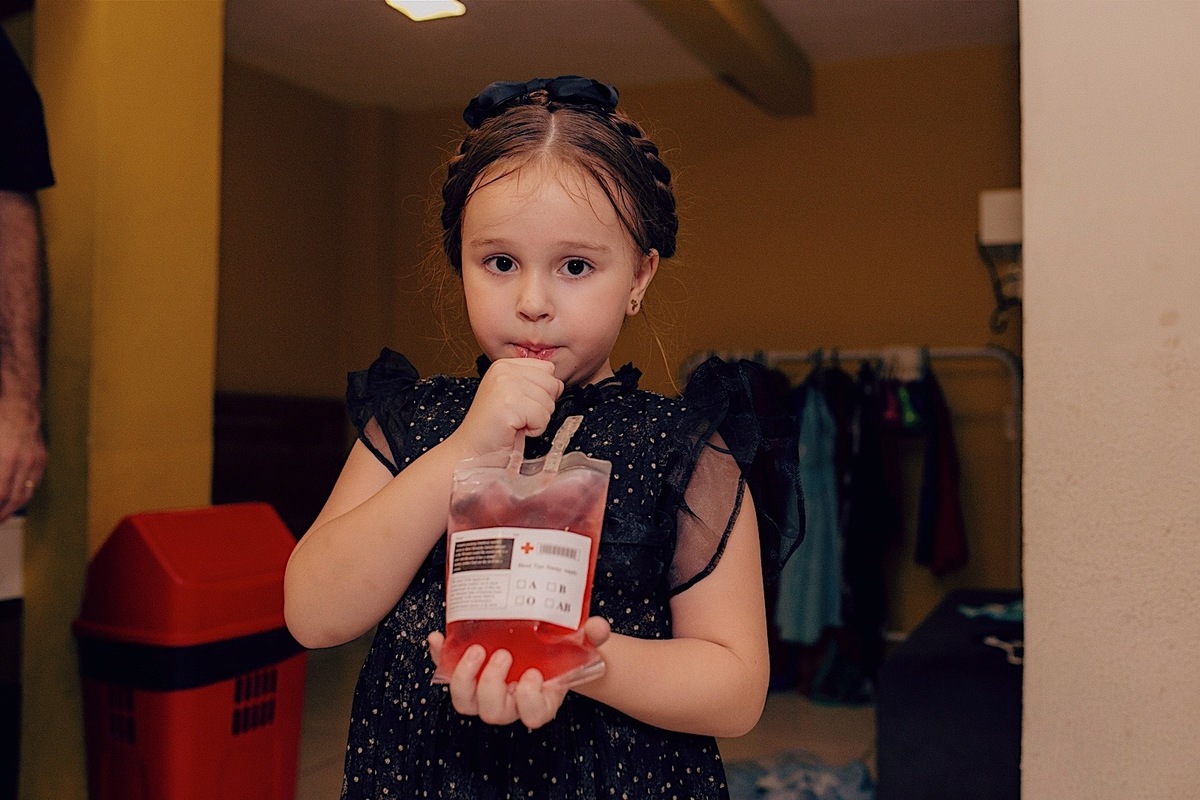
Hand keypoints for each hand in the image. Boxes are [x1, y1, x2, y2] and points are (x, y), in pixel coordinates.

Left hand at [0, 399, 45, 521]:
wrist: (19, 405)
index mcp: (6, 458)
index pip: (0, 494)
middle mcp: (23, 462)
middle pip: (13, 499)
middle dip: (2, 514)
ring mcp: (36, 461)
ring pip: (26, 494)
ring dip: (13, 508)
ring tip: (3, 516)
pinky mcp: (42, 459)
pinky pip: (34, 483)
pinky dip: (24, 495)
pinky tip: (14, 500)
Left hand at [427, 617, 610, 729]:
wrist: (545, 643)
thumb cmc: (563, 649)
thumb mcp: (581, 640)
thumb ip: (592, 636)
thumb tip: (598, 627)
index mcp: (541, 700)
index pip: (534, 715)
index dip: (529, 701)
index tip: (533, 675)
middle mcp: (511, 703)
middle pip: (495, 712)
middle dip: (493, 685)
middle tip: (501, 656)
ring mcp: (486, 693)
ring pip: (467, 704)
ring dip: (464, 678)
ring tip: (474, 650)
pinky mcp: (468, 677)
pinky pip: (448, 675)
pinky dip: (440, 659)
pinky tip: (438, 638)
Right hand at [450, 358, 562, 457]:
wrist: (472, 452)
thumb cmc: (494, 429)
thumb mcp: (515, 397)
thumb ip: (536, 384)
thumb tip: (559, 385)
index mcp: (505, 365)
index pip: (547, 369)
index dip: (542, 391)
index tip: (522, 404)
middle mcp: (504, 370)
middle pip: (552, 384)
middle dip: (541, 406)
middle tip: (518, 416)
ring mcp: (506, 385)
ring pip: (549, 401)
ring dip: (537, 420)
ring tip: (515, 423)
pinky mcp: (509, 403)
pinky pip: (542, 417)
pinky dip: (534, 430)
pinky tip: (514, 429)